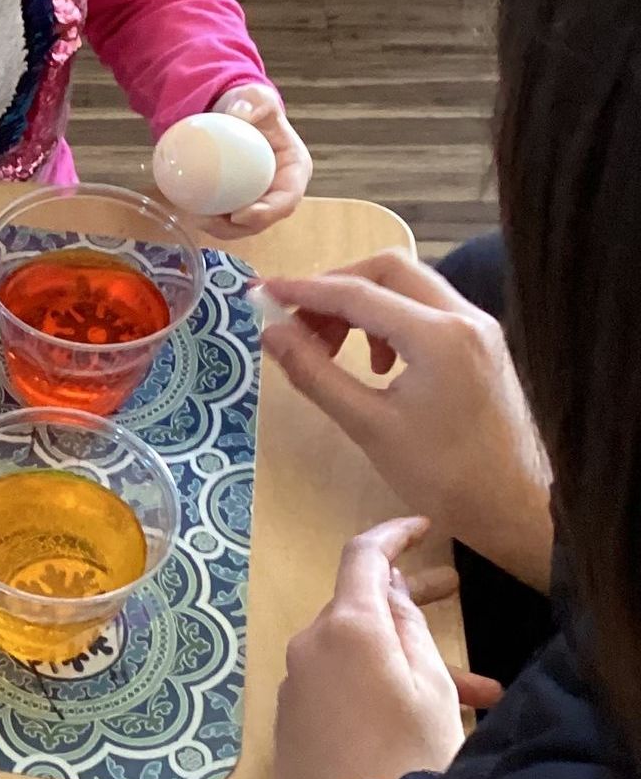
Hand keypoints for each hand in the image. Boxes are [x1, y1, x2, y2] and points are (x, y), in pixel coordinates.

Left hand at [201, 83, 310, 238]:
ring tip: (197, 220)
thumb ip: (253, 103)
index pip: (287, 199)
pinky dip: (212, 219)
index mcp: (295, 170)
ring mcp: (262, 196)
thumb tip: (239, 114)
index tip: (239, 215)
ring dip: (222, 229)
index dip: (267, 213)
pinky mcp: (242, 199)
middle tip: (209, 221)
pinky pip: (228, 215)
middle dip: (239, 228)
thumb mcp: (255, 98)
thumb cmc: (252, 106)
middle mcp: (281, 188)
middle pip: (266, 219)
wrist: (235, 112)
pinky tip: (191, 213)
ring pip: (246, 224)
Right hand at [260, 250, 553, 591]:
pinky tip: (376, 363)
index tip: (262, 292)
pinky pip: (427, 307)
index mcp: (437, 336)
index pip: (357, 293)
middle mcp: (463, 318)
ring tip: (332, 346)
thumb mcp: (368, 425)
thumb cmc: (443, 475)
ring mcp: (478, 328)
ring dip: (362, 303)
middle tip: (299, 322)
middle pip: (386, 269)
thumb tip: (271, 333)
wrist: (516, 509)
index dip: (303, 290)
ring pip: (408, 285)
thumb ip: (315, 373)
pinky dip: (390, 318)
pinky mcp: (482, 343)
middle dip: (335, 287)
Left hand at [274, 517, 468, 778]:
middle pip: (360, 605)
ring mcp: (294, 682)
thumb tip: (390, 589)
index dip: (394, 535)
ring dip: (406, 661)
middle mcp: (309, 643)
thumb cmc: (407, 754)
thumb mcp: (429, 686)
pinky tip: (418, 720)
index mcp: (346, 624)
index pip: (362, 556)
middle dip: (410, 600)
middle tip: (456, 590)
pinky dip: (376, 688)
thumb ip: (408, 627)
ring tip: (477, 694)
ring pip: (357, 654)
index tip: (423, 527)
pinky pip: (338, 686)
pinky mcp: (290, 719)